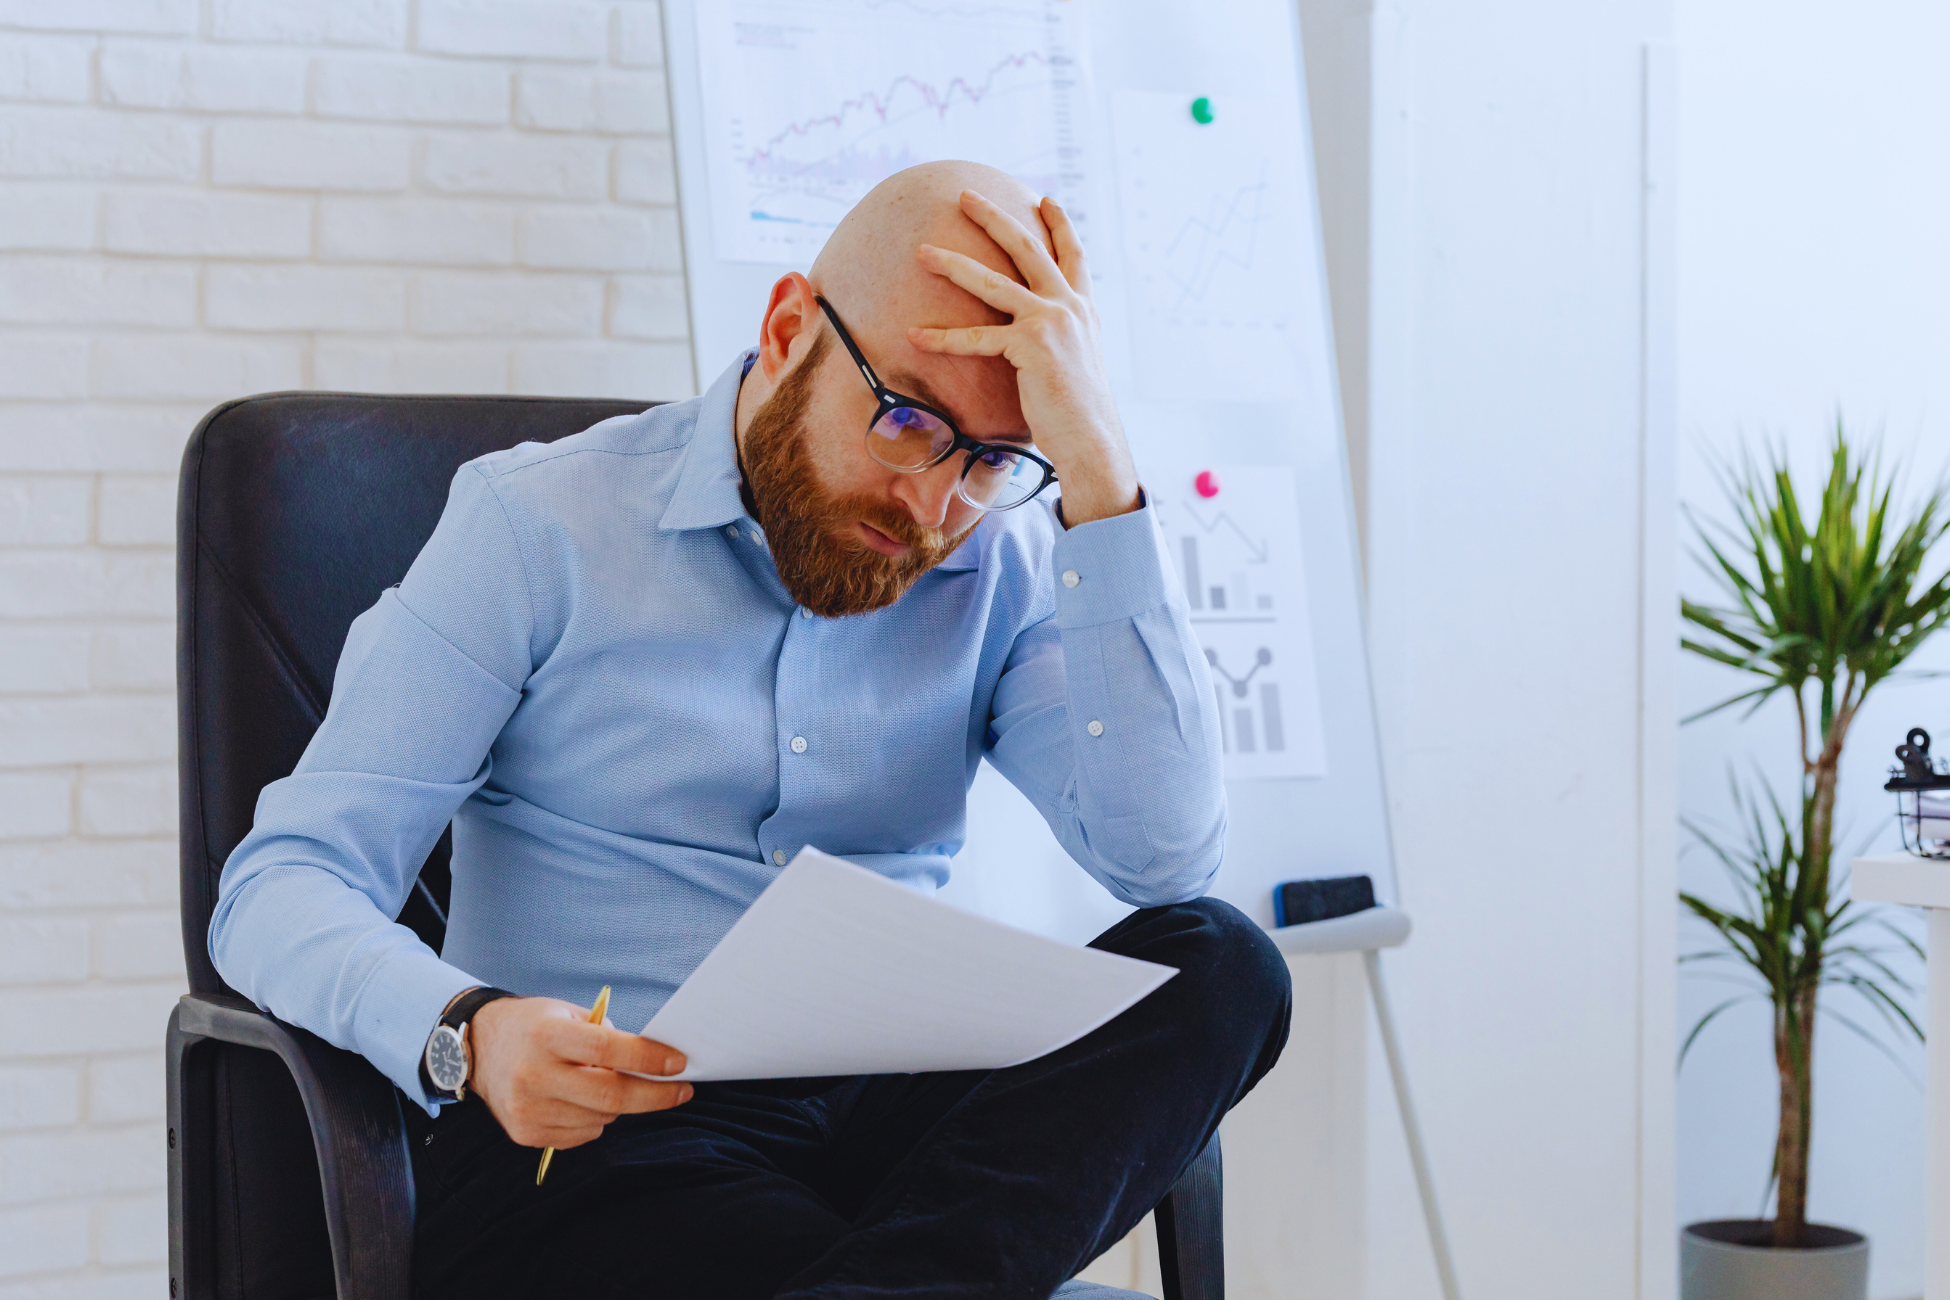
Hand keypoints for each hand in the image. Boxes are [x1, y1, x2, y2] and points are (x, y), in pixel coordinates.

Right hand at [467, 995, 690, 1148]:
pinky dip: (595, 1119)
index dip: (648, 1059)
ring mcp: (527, 1108)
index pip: (607, 1050)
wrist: (480, 1049)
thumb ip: (607, 1036)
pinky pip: (582, 1134)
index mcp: (546, 1035)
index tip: (679, 1064)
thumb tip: (655, 1063)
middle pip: (609, 1096)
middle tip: (681, 1091)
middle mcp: (533, 1074)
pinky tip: (581, 1100)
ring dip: (619, 1106)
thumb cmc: (535, 1026)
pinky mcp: (525, 1133)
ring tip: (608, 1084)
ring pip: (600, 1119)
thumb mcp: (568, 1014)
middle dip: (654, 1096)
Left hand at [908, 190, 1140, 525]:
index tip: (1044, 199)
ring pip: (993, 282)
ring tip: (923, 251)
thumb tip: (1038, 342)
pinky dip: (943, 338)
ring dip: (953, 264)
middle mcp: (1070, 307)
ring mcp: (1051, 322)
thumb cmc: (1077, 412)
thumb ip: (1060, 341)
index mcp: (1083, 310)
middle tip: (964, 196)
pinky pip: (977, 338)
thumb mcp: (1075, 364)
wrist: (1091, 438)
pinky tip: (914, 336)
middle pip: (1027, 248)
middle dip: (994, 218)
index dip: (1060, 225)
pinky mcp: (1030, 346)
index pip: (1073, 255)